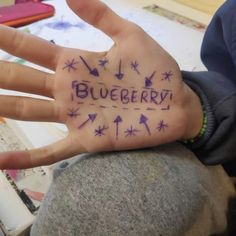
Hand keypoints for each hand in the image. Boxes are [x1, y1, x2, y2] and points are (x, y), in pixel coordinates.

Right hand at [0, 0, 201, 168]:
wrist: (174, 104)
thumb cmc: (154, 72)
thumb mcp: (129, 36)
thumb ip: (101, 16)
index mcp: (76, 64)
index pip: (32, 49)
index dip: (7, 39)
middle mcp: (68, 90)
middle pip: (21, 80)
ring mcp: (75, 117)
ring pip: (28, 111)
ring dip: (2, 108)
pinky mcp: (86, 140)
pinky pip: (52, 151)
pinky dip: (28, 158)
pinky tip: (1, 162)